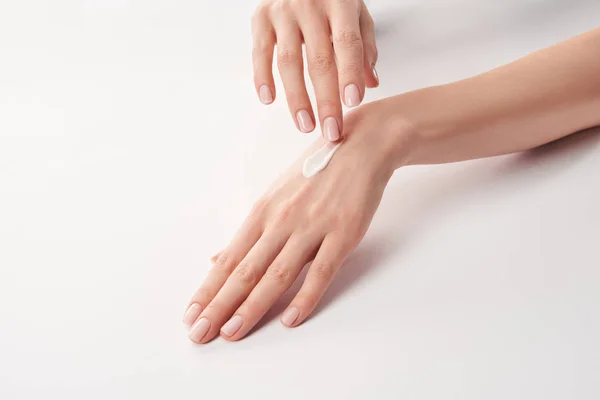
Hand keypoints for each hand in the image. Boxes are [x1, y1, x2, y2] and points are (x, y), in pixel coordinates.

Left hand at [183, 101, 407, 342]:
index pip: (229, 259)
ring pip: (277, 274)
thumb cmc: (314, 174)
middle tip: (199, 334)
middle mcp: (281, 221)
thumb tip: (216, 260)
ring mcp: (312, 227)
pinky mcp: (343, 234)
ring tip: (232, 332)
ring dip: (252, 306)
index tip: (191, 315)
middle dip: (220, 305)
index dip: (208, 290)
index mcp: (262, 213)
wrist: (358, 147)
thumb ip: (249, 233)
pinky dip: (305, 297)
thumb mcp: (275, 197)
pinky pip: (321, 271)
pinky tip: (290, 319)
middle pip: (246, 271)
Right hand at [252, 0, 378, 140]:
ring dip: (297, 98)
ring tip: (306, 126)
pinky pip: (260, 52)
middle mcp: (310, 5)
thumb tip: (370, 84)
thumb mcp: (357, 13)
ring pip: (289, 61)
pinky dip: (262, 77)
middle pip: (319, 60)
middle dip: (326, 100)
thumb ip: (365, 46)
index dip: (350, 74)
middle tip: (331, 131)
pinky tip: (269, 99)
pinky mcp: (261, 17)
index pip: (347, 44)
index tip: (352, 103)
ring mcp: (283, 11)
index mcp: (340, 4)